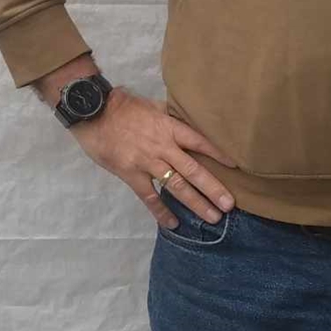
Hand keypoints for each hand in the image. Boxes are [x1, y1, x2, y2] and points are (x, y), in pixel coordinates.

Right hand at [70, 86, 239, 229]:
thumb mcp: (153, 106)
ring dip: (195, 203)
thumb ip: (171, 117)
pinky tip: (173, 224)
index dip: (217, 153)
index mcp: (169, 128)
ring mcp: (147, 163)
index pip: (199, 141)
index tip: (235, 166)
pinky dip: (161, 211)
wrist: (95, 113)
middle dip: (212, 188)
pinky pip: (149, 197)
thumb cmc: (124, 107)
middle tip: (229, 204)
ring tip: (212, 217)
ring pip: (176, 186)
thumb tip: (188, 121)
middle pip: (193, 169)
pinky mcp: (131, 175)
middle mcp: (163, 147)